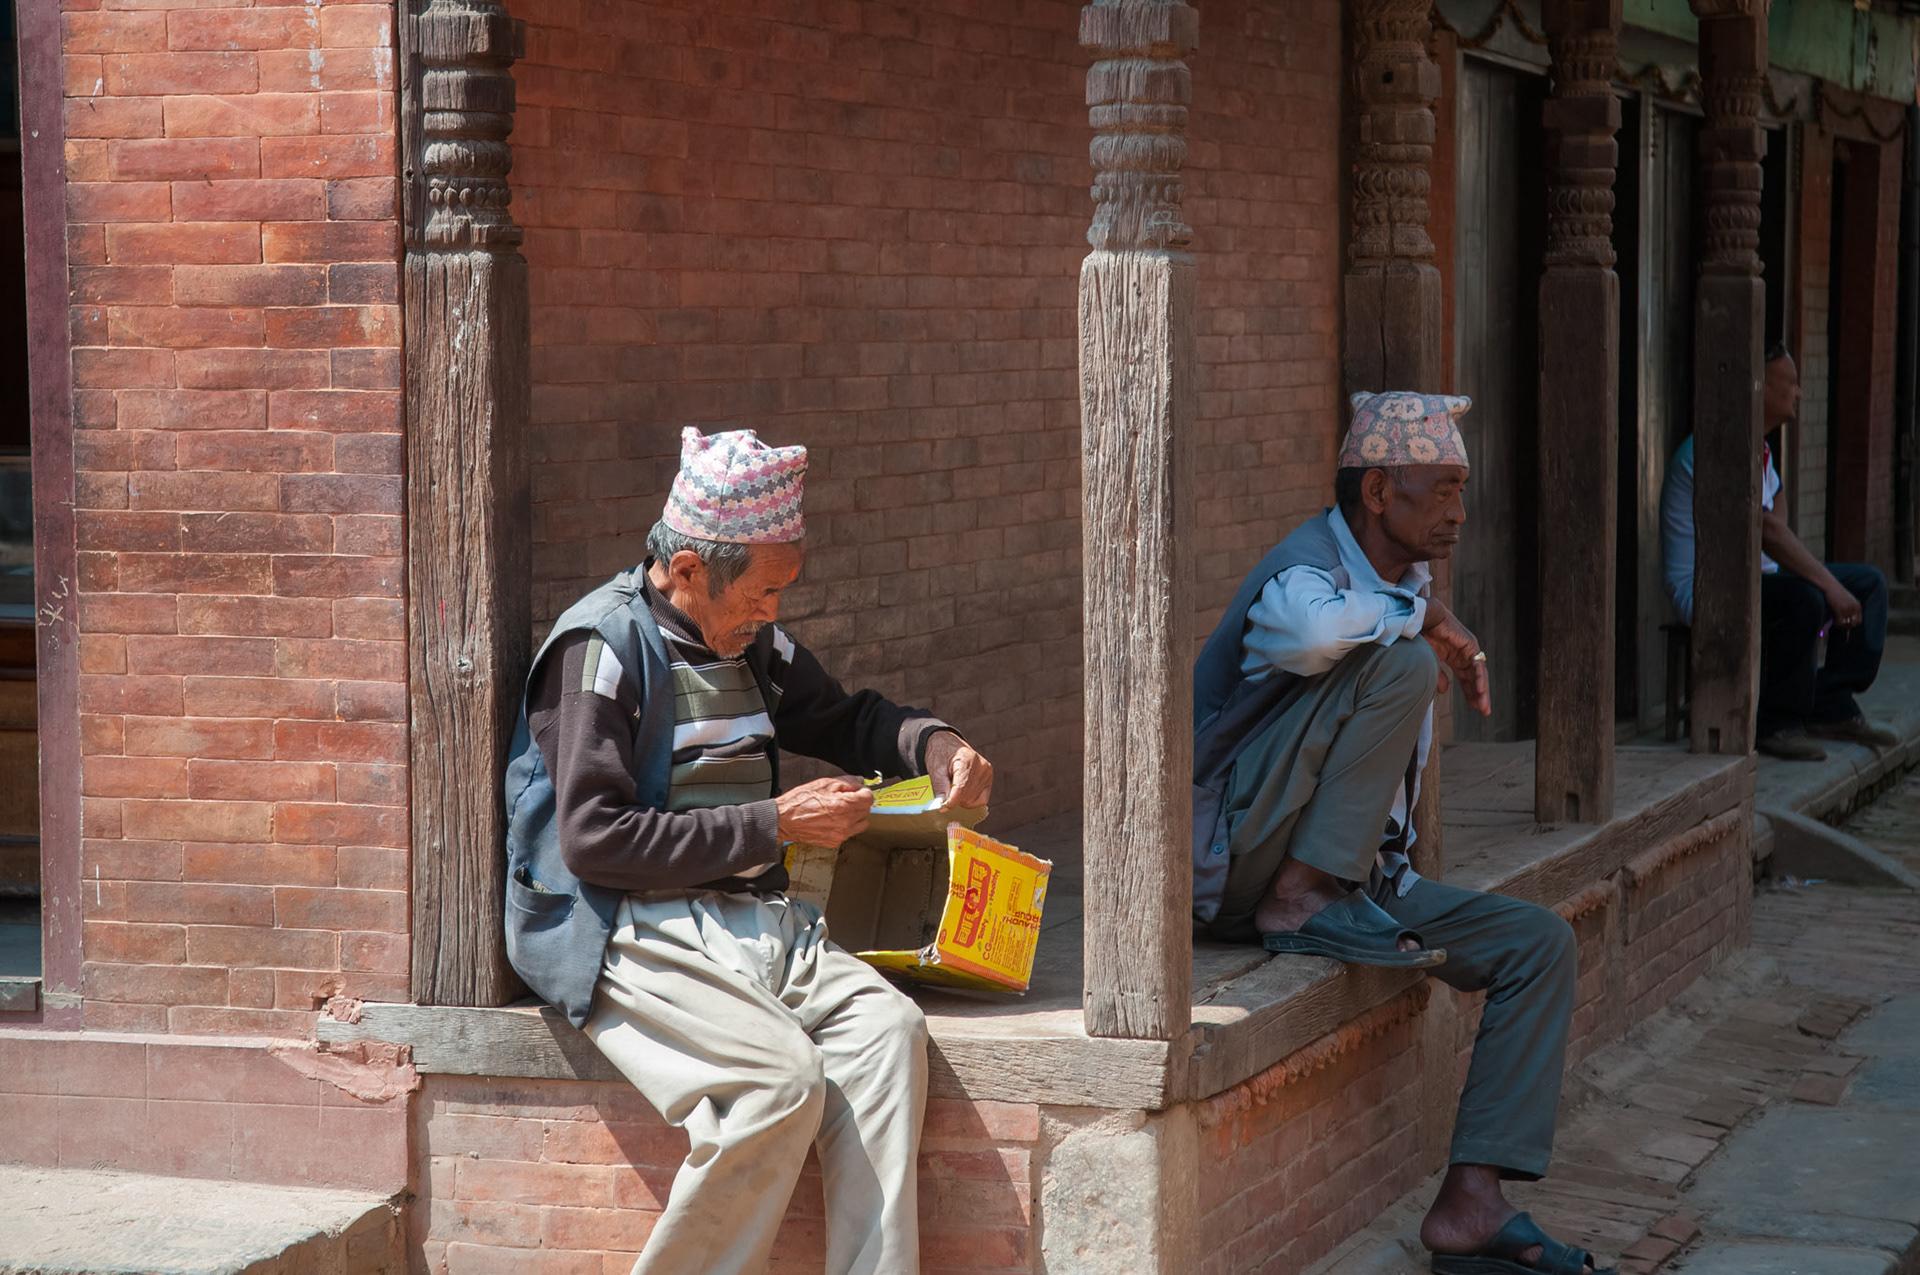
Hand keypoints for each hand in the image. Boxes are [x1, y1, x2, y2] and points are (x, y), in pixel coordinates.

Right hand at [775, 776, 873, 847]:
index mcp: (843, 806)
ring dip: (856, 815)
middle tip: (846, 798)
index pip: (869, 798)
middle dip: (859, 802)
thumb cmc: (799, 803)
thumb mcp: (823, 784)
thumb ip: (845, 782)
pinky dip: (846, 826)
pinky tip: (834, 819)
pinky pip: (849, 833)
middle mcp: (844, 822)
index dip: (863, 791)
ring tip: (841, 809)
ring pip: (861, 823)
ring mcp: (840, 834)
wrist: (784, 820)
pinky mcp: (834, 842)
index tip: (858, 790)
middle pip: (866, 811)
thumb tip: (858, 781)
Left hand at [924, 731, 992, 808]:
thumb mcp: (935, 767)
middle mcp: (981, 766)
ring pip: (974, 799)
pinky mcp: (989, 777)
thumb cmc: (941, 753)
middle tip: (945, 793)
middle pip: (967, 795)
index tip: (942, 808)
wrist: (948, 743)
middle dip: (954, 799)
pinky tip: (963, 793)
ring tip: (954, 788)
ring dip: (962, 799)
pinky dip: (971, 800)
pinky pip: (982, 799)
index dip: (951, 801)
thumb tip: (941, 804)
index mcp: (966, 760)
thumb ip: (939, 786)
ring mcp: (987, 772)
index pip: (961, 788)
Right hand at [1421, 597, 1490, 717]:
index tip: (1475, 708)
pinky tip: (1479, 690)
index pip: (1465, 678)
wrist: (1419, 619)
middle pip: (1474, 677)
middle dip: (1479, 695)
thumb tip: (1445, 692)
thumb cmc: (1419, 636)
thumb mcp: (1428, 662)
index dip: (1470, 693)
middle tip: (1484, 711)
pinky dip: (1478, 677)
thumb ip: (1437, 676)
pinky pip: (1476, 664)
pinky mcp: (1470, 644)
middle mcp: (1462, 653)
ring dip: (1481, 690)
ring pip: (1478, 673)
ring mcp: (1467, 648)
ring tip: (1482, 706)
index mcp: (1453, 657)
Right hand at [1823, 581, 1862, 627]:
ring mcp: (1847, 609)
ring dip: (1840, 624)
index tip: (1844, 623)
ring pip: (1846, 624)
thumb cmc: (1836, 593)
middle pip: (1853, 624)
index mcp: (1857, 605)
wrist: (1830, 586)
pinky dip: (1835, 623)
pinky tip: (1832, 620)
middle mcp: (1854, 608)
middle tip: (1839, 623)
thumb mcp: (1847, 600)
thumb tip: (1847, 621)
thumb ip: (1850, 608)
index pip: (1858, 621)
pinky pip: (1839, 622)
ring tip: (1834, 621)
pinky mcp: (1840, 610)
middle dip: (1846, 626)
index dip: (1851, 623)